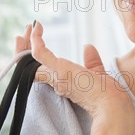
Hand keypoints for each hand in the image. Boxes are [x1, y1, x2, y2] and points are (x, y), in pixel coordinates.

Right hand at [15, 22, 134, 121]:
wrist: (112, 106)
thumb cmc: (108, 95)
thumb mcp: (97, 73)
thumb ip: (91, 62)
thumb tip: (87, 46)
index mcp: (64, 84)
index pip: (43, 70)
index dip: (36, 58)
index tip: (34, 41)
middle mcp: (56, 82)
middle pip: (33, 66)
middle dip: (24, 50)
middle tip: (23, 34)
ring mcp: (56, 77)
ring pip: (32, 60)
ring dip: (26, 44)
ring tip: (26, 28)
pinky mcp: (59, 71)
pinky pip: (40, 54)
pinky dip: (36, 41)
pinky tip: (37, 28)